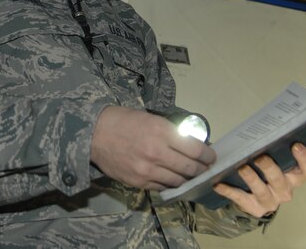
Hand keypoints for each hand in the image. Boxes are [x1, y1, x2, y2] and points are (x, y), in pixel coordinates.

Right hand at [90, 106, 215, 189]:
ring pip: (178, 181)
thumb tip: (190, 144)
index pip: (195, 149)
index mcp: (161, 132)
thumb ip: (169, 132)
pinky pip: (163, 187)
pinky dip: (170, 184)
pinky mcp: (139, 182)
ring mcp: (147, 170)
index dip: (208, 155)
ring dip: (188, 179)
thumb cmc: (122, 121)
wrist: (94, 134)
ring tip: (191, 176)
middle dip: (202, 170)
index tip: (211, 157)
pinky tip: (172, 179)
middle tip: (206, 169)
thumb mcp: (150, 118)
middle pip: (191, 168)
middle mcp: (157, 152)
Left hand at [213, 143, 305, 217]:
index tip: (295, 144)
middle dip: (270, 168)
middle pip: (281, 181)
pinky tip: (218, 184)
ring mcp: (270, 201)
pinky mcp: (254, 208)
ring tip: (242, 168)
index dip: (304, 159)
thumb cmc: (265, 172)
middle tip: (260, 157)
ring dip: (251, 179)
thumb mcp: (273, 161)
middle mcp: (284, 190)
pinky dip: (229, 191)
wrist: (253, 197)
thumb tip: (265, 125)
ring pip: (262, 191)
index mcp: (294, 177)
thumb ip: (272, 149)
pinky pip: (241, 199)